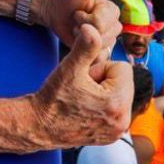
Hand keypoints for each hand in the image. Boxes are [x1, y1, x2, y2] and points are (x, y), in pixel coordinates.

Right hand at [28, 22, 133, 146]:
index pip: (122, 67)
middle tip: (83, 90)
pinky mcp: (113, 136)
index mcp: (117, 102)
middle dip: (105, 80)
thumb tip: (91, 27)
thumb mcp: (69, 68)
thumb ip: (85, 46)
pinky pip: (116, 110)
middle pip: (123, 82)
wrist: (39, 126)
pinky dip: (104, 106)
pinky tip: (86, 109)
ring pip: (119, 95)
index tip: (85, 79)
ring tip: (84, 100)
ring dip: (105, 93)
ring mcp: (118, 130)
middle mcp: (123, 120)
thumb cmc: (53, 99)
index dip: (101, 68)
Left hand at [37, 0, 123, 51]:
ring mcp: (107, 39)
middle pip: (102, 37)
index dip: (84, 19)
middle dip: (82, 29)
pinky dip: (84, 53)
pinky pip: (95, 58)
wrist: (54, 12)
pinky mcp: (98, 51)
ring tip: (75, 30)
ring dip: (80, 40)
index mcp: (113, 10)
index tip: (77, 11)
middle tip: (75, 21)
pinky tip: (77, 41)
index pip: (101, 22)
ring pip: (98, 49)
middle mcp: (114, 25)